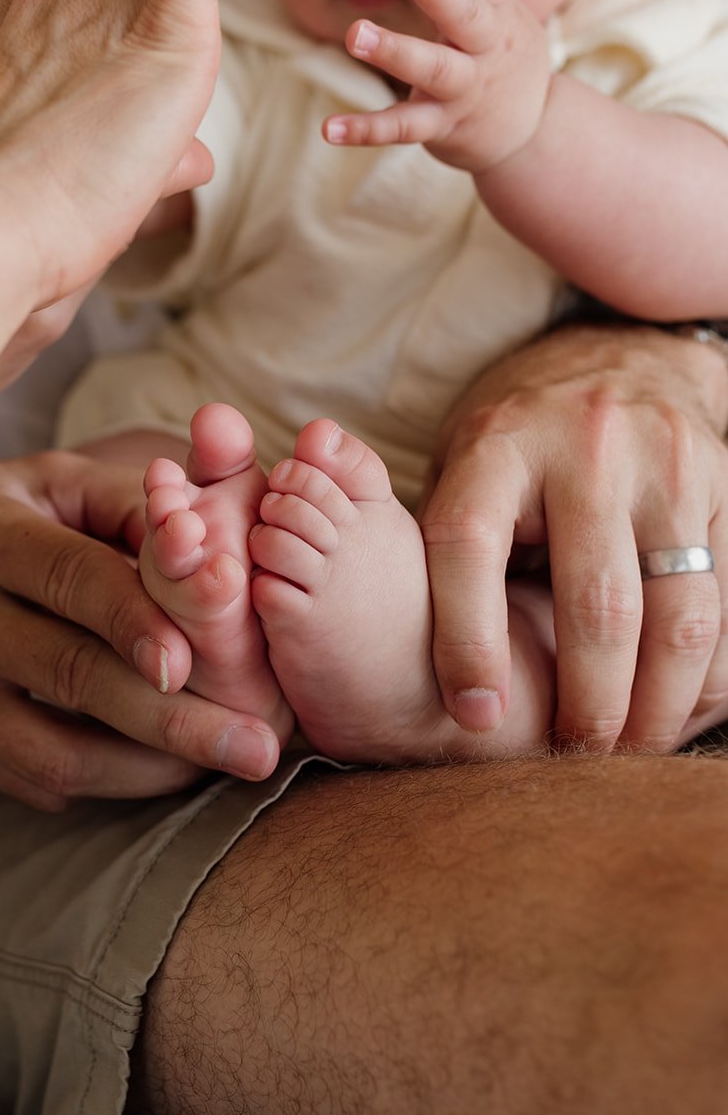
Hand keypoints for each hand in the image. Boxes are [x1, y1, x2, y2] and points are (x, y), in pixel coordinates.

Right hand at [0, 454, 282, 809]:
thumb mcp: (39, 484)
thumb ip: (126, 503)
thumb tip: (215, 544)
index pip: (66, 580)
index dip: (132, 620)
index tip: (191, 660)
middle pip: (72, 674)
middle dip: (173, 718)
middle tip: (258, 743)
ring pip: (54, 751)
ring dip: (152, 766)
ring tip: (230, 763)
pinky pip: (36, 780)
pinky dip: (111, 782)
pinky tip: (170, 772)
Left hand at [324, 0, 551, 171]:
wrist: (536, 132)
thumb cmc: (502, 59)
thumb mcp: (500, 16)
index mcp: (499, 13)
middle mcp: (487, 48)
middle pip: (465, 14)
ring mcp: (467, 90)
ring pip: (433, 69)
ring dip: (395, 51)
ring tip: (355, 34)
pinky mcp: (445, 127)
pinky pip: (404, 128)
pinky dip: (366, 129)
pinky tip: (330, 129)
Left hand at [420, 323, 727, 751]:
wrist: (623, 355)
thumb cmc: (519, 438)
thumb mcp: (462, 464)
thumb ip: (441, 543)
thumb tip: (418, 657)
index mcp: (497, 446)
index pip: (469, 548)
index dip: (466, 638)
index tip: (472, 715)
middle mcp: (586, 449)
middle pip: (595, 602)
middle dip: (588, 701)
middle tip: (571, 759)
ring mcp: (665, 466)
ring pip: (677, 613)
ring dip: (657, 704)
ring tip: (628, 751)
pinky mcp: (724, 485)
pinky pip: (725, 599)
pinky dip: (708, 671)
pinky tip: (681, 709)